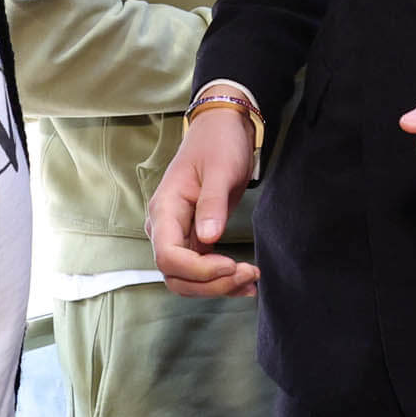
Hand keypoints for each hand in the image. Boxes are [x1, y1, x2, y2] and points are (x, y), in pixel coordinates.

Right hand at [147, 108, 258, 296]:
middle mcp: (165, 226)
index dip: (198, 270)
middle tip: (246, 273)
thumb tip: (208, 237)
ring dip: (216, 286)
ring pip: (187, 278)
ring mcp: (178, 234)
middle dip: (210, 284)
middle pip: (176, 275)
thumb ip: (212, 203)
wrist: (222, 129)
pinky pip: (201, 269)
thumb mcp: (219, 169)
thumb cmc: (217, 143)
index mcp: (164, 209)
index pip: (168, 256)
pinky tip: (244, 280)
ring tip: (250, 279)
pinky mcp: (194, 238)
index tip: (230, 264)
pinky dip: (221, 280)